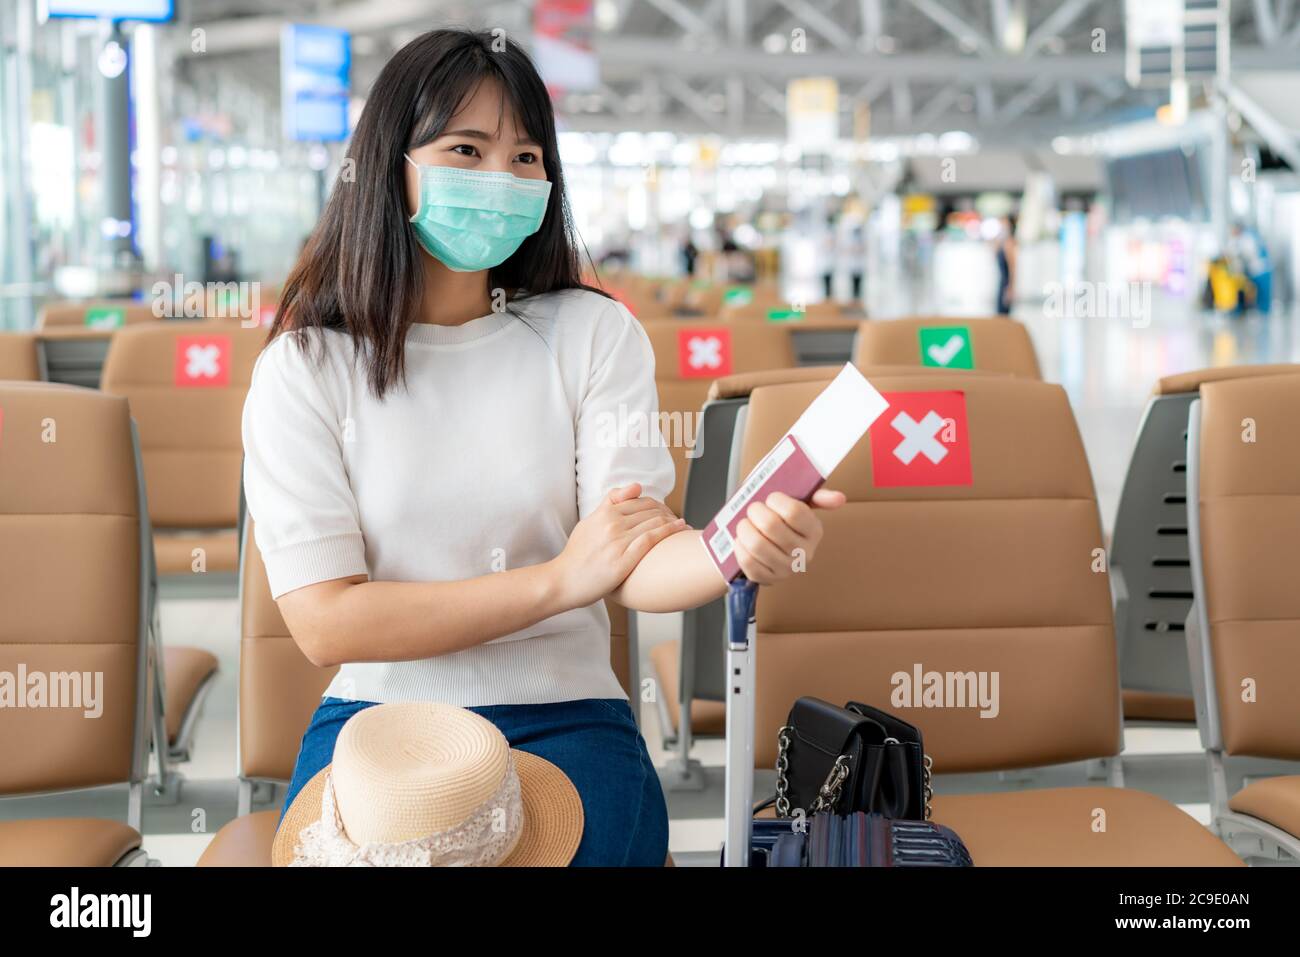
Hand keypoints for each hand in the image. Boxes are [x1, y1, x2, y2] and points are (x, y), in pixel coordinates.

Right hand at [551, 483, 685, 608]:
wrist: (563, 581)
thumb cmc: (577, 555)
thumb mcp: (589, 521)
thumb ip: (611, 503)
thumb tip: (637, 487)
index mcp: (604, 514)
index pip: (640, 501)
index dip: (658, 505)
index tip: (667, 511)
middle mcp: (611, 524)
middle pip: (650, 510)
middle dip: (668, 513)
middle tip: (678, 520)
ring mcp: (617, 541)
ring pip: (654, 522)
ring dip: (673, 521)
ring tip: (684, 526)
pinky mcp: (623, 560)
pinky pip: (651, 539)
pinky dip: (670, 531)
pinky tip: (682, 529)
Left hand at [731, 489, 844, 585]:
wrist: (763, 542)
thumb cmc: (780, 519)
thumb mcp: (799, 504)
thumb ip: (817, 497)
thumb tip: (840, 498)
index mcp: (814, 530)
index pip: (794, 512)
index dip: (775, 500)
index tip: (771, 498)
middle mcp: (804, 552)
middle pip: (771, 526)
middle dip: (755, 512)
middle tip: (753, 509)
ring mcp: (786, 569)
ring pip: (757, 544)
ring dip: (744, 528)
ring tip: (744, 524)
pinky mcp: (767, 580)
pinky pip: (747, 561)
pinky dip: (740, 547)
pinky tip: (742, 540)